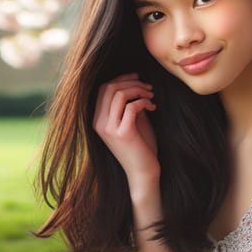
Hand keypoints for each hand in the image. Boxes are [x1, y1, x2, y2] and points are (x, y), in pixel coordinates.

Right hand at [93, 73, 158, 188]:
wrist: (143, 172)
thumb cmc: (141, 148)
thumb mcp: (132, 122)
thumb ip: (129, 105)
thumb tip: (135, 84)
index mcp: (98, 120)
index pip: (103, 89)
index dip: (120, 79)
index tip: (137, 78)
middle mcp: (100, 123)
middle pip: (109, 88)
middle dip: (131, 82)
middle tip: (148, 87)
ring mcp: (109, 129)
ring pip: (120, 94)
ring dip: (139, 90)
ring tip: (151, 95)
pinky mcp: (123, 133)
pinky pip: (132, 106)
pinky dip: (144, 102)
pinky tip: (153, 107)